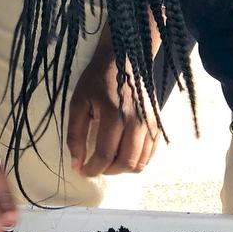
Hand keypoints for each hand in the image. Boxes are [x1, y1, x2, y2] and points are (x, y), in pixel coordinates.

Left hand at [66, 38, 159, 176]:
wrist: (123, 60)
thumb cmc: (97, 80)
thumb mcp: (78, 103)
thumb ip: (75, 135)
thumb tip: (76, 165)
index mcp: (114, 114)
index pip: (105, 154)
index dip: (92, 169)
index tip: (83, 171)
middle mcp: (136, 121)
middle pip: (125, 163)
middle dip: (107, 171)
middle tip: (95, 166)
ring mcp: (150, 123)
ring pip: (140, 163)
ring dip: (122, 169)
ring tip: (108, 161)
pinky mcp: (157, 124)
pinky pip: (150, 155)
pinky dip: (136, 161)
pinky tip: (123, 154)